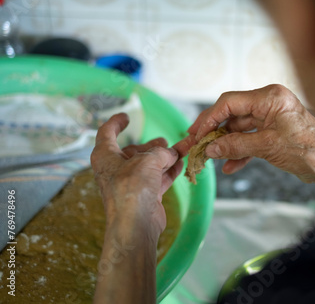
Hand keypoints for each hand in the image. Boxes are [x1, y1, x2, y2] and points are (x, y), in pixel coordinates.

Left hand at [90, 113, 182, 237]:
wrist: (135, 223)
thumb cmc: (132, 187)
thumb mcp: (147, 160)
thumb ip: (160, 152)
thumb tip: (170, 153)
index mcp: (105, 156)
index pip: (106, 133)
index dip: (116, 123)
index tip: (126, 117)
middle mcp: (116, 169)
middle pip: (134, 151)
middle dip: (152, 146)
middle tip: (166, 141)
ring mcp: (130, 184)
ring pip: (149, 165)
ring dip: (165, 158)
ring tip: (182, 150)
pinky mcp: (144, 196)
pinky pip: (158, 178)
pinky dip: (169, 171)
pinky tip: (182, 164)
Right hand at [178, 85, 314, 186]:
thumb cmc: (309, 150)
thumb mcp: (268, 147)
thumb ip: (236, 146)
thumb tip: (210, 149)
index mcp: (270, 97)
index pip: (230, 102)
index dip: (210, 118)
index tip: (196, 133)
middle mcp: (269, 103)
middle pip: (232, 114)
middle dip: (214, 131)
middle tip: (195, 143)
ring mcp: (272, 117)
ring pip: (239, 129)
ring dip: (225, 144)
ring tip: (208, 158)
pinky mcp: (274, 132)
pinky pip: (250, 139)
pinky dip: (240, 152)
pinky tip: (229, 166)